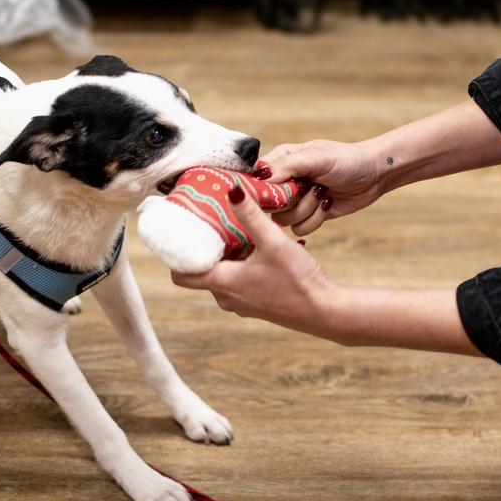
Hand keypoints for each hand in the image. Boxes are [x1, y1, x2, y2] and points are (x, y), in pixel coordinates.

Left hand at [172, 188, 337, 333]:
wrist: (324, 310)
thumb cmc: (298, 280)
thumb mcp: (273, 242)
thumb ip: (252, 216)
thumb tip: (232, 190)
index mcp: (223, 283)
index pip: (181, 274)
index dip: (176, 255)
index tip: (181, 233)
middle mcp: (226, 297)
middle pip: (201, 271)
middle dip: (204, 249)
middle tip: (209, 223)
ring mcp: (241, 303)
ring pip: (221, 275)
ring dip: (225, 256)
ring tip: (234, 231)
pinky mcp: (255, 303)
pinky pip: (237, 281)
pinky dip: (240, 265)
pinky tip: (256, 248)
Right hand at [259, 139, 383, 235]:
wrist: (374, 175)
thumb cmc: (346, 160)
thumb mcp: (315, 158)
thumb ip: (286, 166)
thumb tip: (260, 179)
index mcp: (280, 161)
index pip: (255, 180)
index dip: (263, 190)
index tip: (281, 189)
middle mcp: (284, 182)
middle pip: (268, 205)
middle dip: (292, 200)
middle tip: (310, 187)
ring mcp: (295, 201)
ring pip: (283, 220)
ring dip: (307, 209)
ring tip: (322, 193)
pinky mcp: (308, 216)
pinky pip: (298, 229)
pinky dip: (315, 220)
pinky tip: (327, 204)